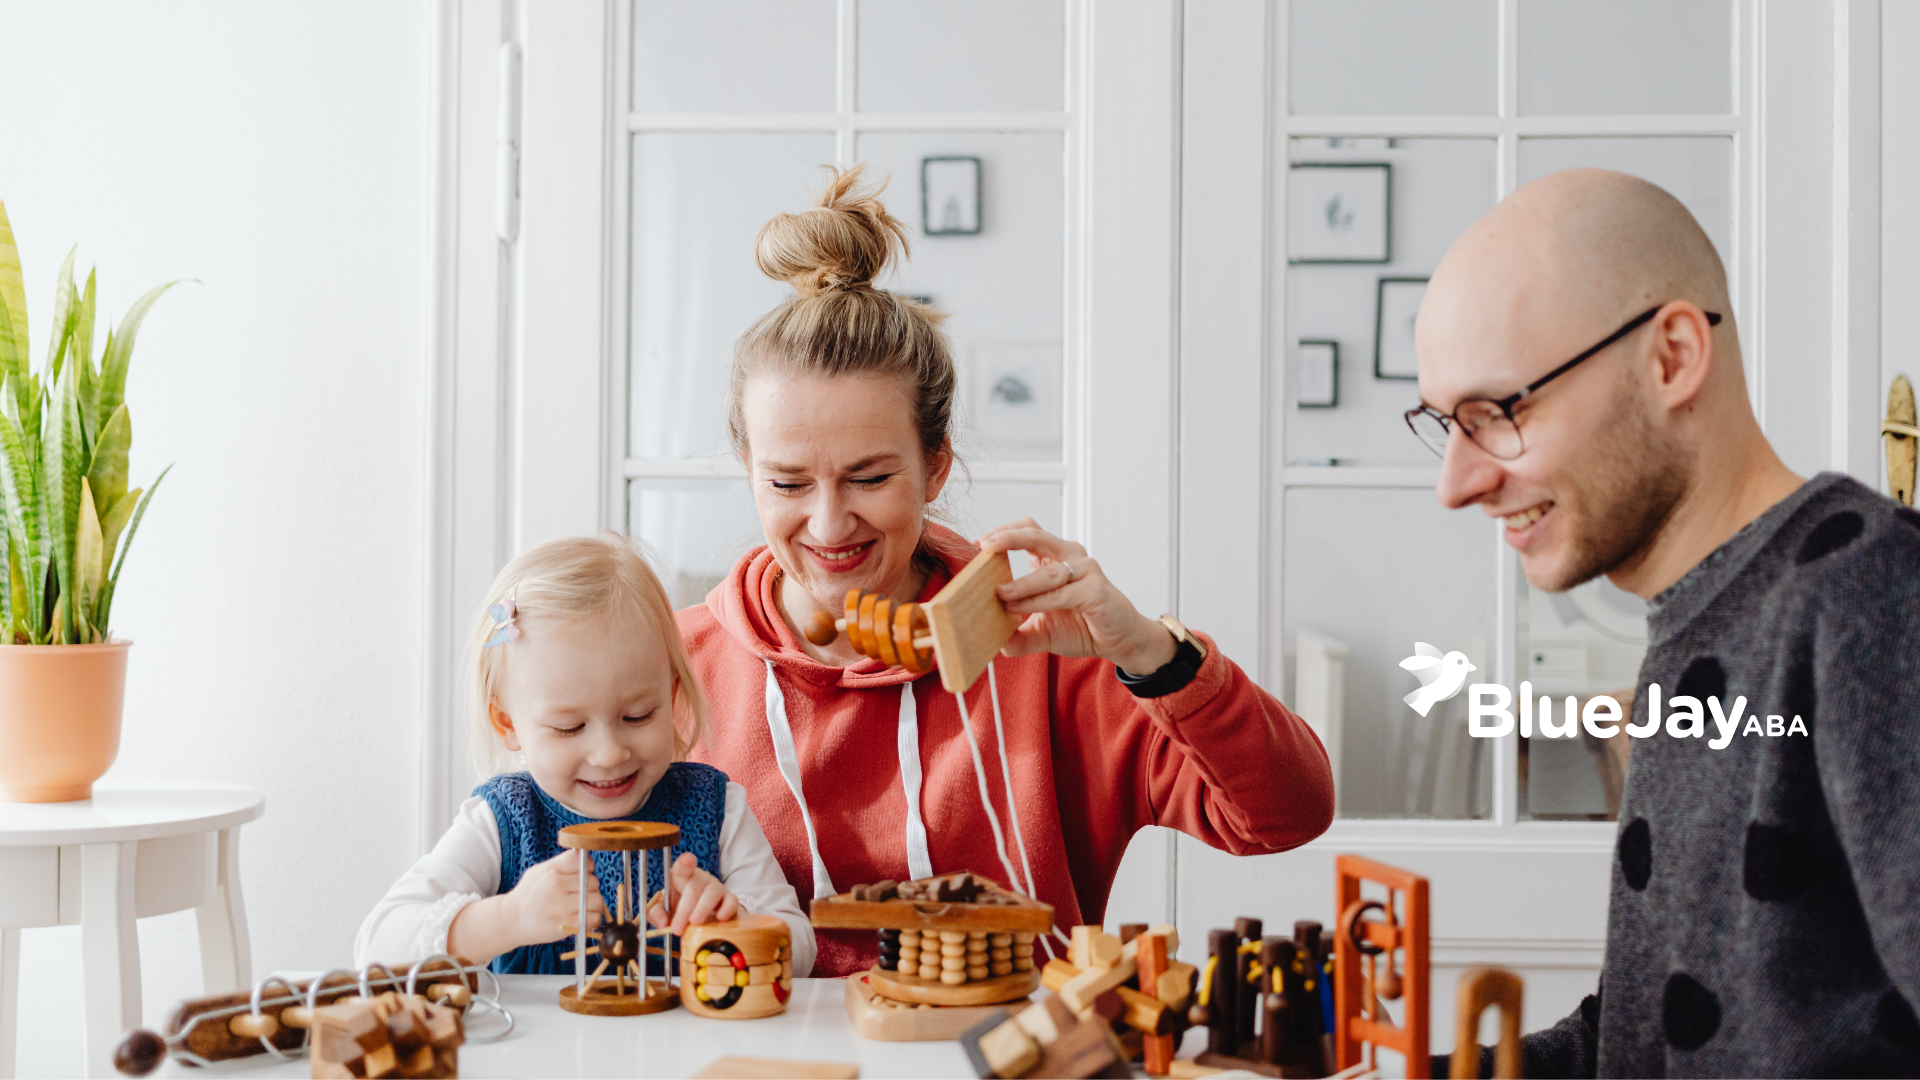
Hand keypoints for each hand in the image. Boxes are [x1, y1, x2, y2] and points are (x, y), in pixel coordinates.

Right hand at [506, 849, 608, 943]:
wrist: (511, 920)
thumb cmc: (528, 894)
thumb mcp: (539, 871)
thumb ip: (561, 863)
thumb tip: (584, 856)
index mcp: (552, 872)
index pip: (582, 861)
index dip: (586, 866)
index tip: (582, 872)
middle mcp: (557, 887)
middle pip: (593, 881)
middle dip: (589, 886)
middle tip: (579, 891)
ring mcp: (563, 907)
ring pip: (597, 900)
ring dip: (593, 902)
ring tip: (582, 904)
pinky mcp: (568, 925)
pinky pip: (594, 918)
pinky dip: (592, 918)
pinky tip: (583, 916)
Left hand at [647, 851, 739, 935]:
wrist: (699, 915)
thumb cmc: (679, 907)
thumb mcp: (663, 909)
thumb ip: (656, 913)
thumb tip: (663, 923)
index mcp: (682, 877)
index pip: (683, 867)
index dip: (685, 863)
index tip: (687, 860)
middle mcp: (700, 879)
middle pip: (694, 888)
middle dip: (684, 909)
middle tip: (677, 928)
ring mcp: (716, 887)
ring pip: (712, 893)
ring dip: (702, 908)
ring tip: (695, 922)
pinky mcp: (729, 898)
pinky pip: (732, 900)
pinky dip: (727, 909)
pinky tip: (721, 918)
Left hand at [977, 519, 1178, 676]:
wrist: (1120, 642)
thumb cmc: (1083, 627)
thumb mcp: (1042, 631)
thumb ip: (1018, 634)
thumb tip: (991, 643)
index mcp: (1054, 558)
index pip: (1027, 530)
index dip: (1002, 532)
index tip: (977, 544)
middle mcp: (1070, 557)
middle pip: (1035, 534)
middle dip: (1007, 537)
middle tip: (983, 546)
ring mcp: (1086, 571)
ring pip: (1047, 570)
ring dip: (1020, 583)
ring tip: (999, 594)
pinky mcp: (1096, 590)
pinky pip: (1061, 593)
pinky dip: (1037, 601)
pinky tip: (1018, 608)